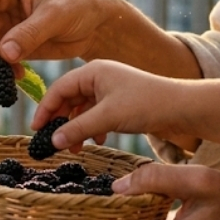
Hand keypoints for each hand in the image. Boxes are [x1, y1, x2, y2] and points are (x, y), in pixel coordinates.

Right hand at [31, 60, 185, 144]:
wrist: (182, 108)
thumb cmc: (146, 104)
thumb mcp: (107, 117)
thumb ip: (77, 129)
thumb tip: (52, 142)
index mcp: (92, 71)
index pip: (58, 88)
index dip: (45, 109)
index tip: (36, 130)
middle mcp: (99, 77)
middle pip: (68, 99)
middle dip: (61, 121)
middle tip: (53, 142)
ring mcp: (109, 90)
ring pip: (82, 110)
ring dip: (77, 128)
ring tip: (76, 148)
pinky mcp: (119, 103)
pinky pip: (96, 115)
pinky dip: (92, 128)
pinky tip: (99, 141)